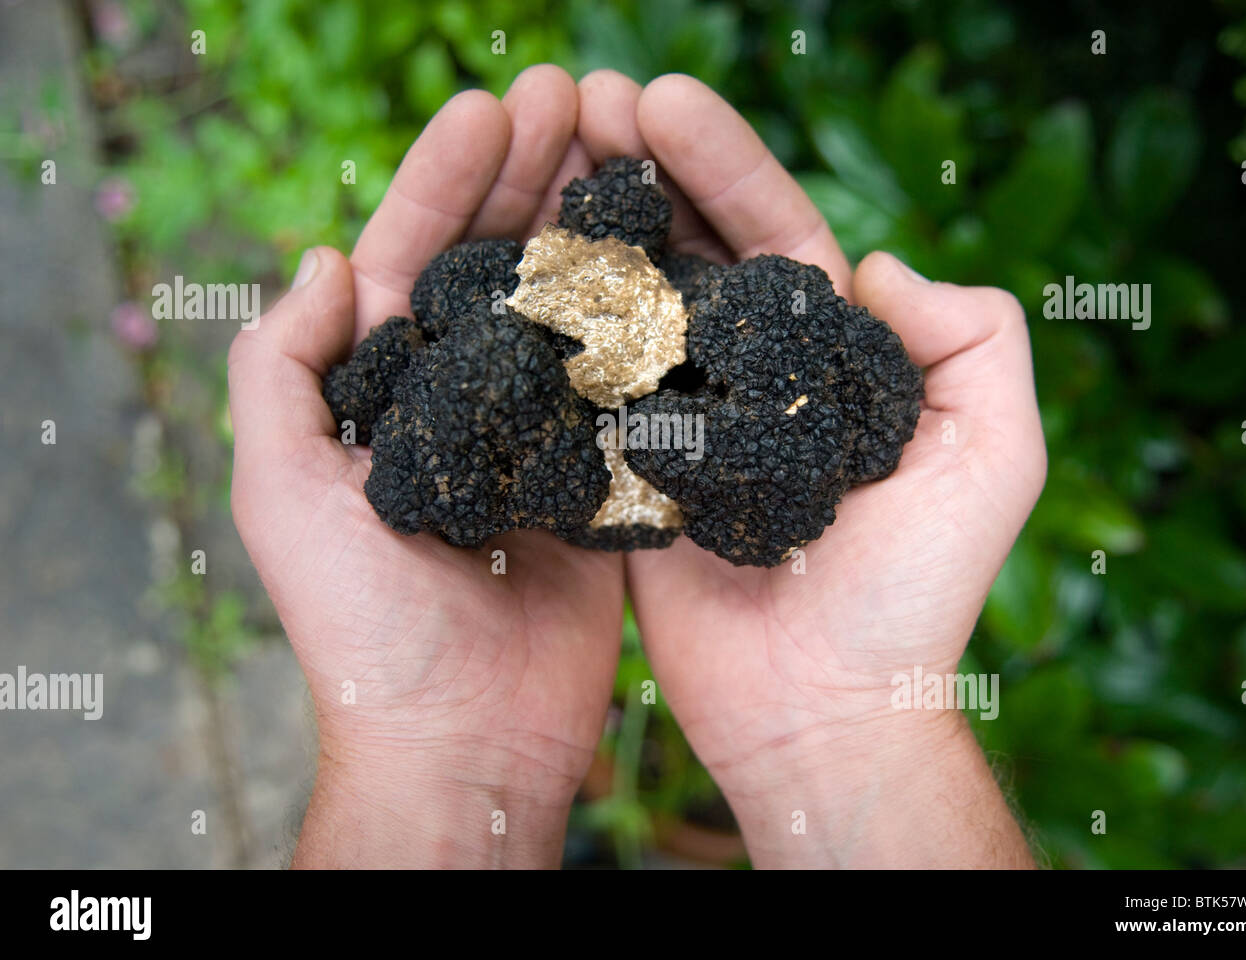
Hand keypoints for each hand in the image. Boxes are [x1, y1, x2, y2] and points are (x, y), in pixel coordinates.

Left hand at [228, 66, 623, 867]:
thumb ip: (281, 373)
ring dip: (594, 222)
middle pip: (498, 263)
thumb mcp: (283, 493)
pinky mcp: (603, 473)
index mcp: (383, 393)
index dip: (447, 178)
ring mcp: (539, 432)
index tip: (492, 103)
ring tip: (629, 142)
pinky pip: (627, 377)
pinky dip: (649, 312)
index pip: (411, 256)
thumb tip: (324, 259)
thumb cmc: (363, 628)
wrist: (466, 738)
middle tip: (578, 93)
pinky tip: (678, 250)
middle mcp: (463, 400)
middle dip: (532, 175)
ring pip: (569, 303)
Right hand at [578, 72, 1046, 866]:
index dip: (720, 161)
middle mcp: (751, 378)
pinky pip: (584, 386)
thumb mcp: (992, 455)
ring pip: (629, 302)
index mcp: (830, 358)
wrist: (823, 708)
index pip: (773, 232)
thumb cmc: (916, 594)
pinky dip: (551, 323)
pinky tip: (510, 260)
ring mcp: (681, 423)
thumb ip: (973, 341)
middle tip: (580, 100)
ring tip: (535, 151)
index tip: (659, 97)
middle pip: (690, 249)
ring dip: (585, 225)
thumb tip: (879, 262)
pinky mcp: (624, 474)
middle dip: (638, 169)